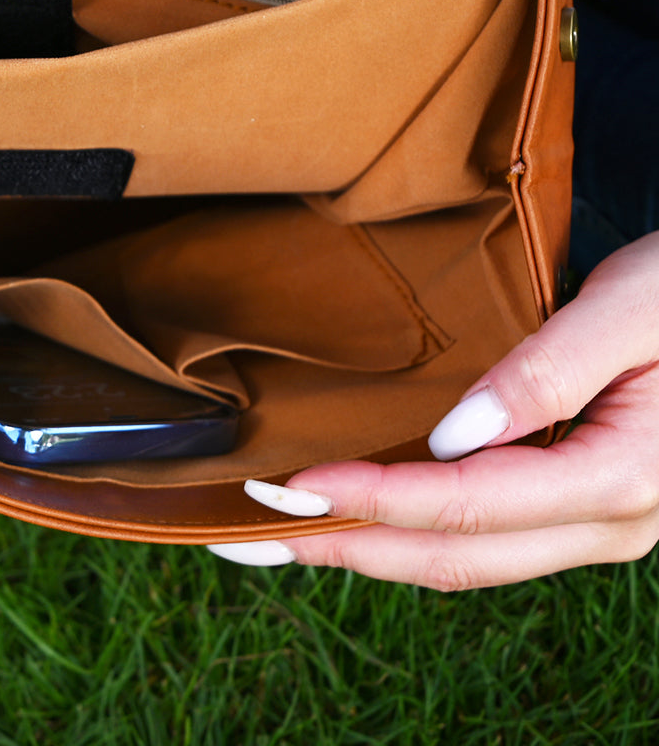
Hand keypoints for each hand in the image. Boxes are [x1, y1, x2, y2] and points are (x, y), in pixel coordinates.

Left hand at [209, 230, 658, 587]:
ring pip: (468, 560)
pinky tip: (364, 517)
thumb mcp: (631, 310)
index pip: (467, 505)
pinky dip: (413, 532)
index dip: (372, 500)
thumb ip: (549, 371)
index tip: (289, 488)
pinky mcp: (580, 504)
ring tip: (286, 537)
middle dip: (348, 548)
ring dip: (372, 549)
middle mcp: (610, 523)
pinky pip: (486, 538)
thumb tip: (455, 437)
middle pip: (457, 556)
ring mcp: (597, 523)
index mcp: (622, 479)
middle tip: (248, 537)